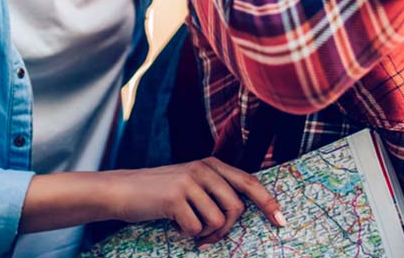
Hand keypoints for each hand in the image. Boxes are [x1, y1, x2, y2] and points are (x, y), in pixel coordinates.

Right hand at [105, 158, 283, 244]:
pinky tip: (173, 224)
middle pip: (236, 208)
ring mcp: (189, 181)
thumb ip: (215, 189)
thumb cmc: (159, 193)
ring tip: (186, 226)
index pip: (249, 182)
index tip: (281, 221)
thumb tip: (241, 211)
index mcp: (211, 164)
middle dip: (225, 230)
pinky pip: (196, 228)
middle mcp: (203, 169)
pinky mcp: (175, 197)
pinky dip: (186, 234)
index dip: (267, 202)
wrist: (122, 190)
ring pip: (217, 221)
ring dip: (204, 233)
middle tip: (208, 238)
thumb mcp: (191, 182)